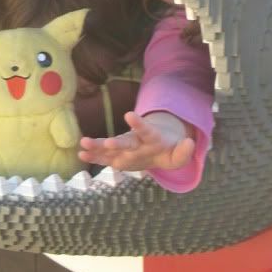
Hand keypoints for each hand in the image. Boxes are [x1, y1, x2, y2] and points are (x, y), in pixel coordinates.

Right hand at [78, 111, 194, 172]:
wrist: (156, 146)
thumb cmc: (167, 151)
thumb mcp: (178, 155)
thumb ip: (184, 152)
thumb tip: (189, 143)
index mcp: (152, 139)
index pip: (146, 130)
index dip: (139, 123)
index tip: (129, 114)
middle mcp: (135, 141)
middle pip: (125, 141)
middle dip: (116, 142)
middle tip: (107, 142)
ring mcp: (125, 147)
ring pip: (110, 147)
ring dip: (98, 145)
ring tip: (84, 143)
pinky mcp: (117, 156)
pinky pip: (105, 156)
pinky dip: (94, 156)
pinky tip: (81, 155)